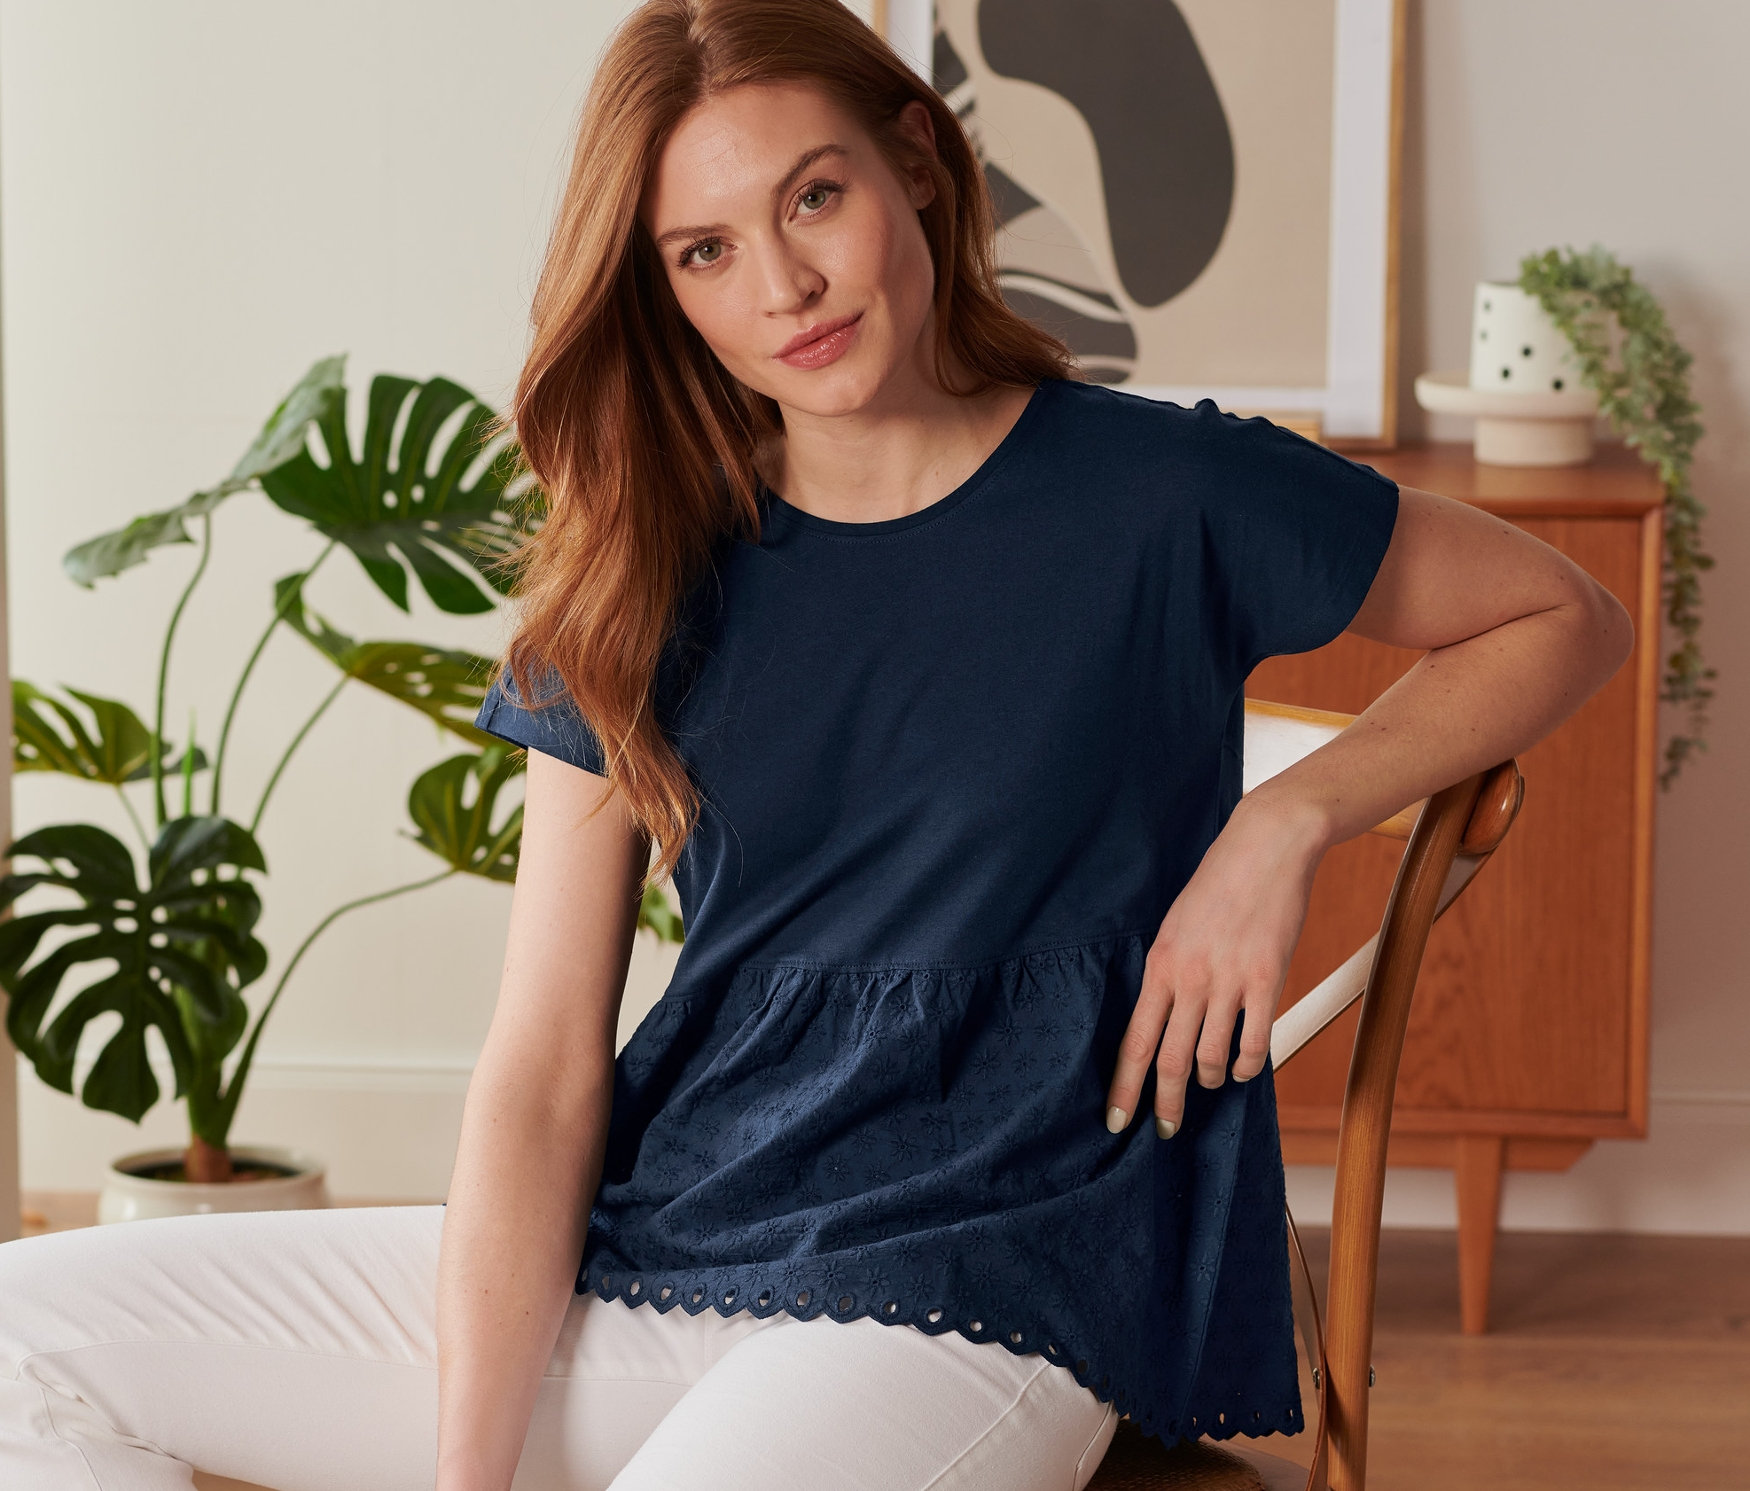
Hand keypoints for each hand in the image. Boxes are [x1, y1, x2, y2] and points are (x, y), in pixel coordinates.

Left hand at [1105, 790, 1327, 1137]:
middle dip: (1164, 1104)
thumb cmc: (1217, 885)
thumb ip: (1168, 973)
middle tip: (1165, 1130)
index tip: (1116, 1120)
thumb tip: (1161, 1018)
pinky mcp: (1268, 980)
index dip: (1124, 1087)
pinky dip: (1246, 1066)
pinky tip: (1242, 1067)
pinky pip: (1254, 1043)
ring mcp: (1230, 981)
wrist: (1266, 847)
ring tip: (1209, 1082)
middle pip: (1170, 1061)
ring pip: (1212, 1058)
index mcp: (1160, 965)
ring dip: (1208, 1081)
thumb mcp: (1175, 926)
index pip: (1135, 1041)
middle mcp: (1190, 979)